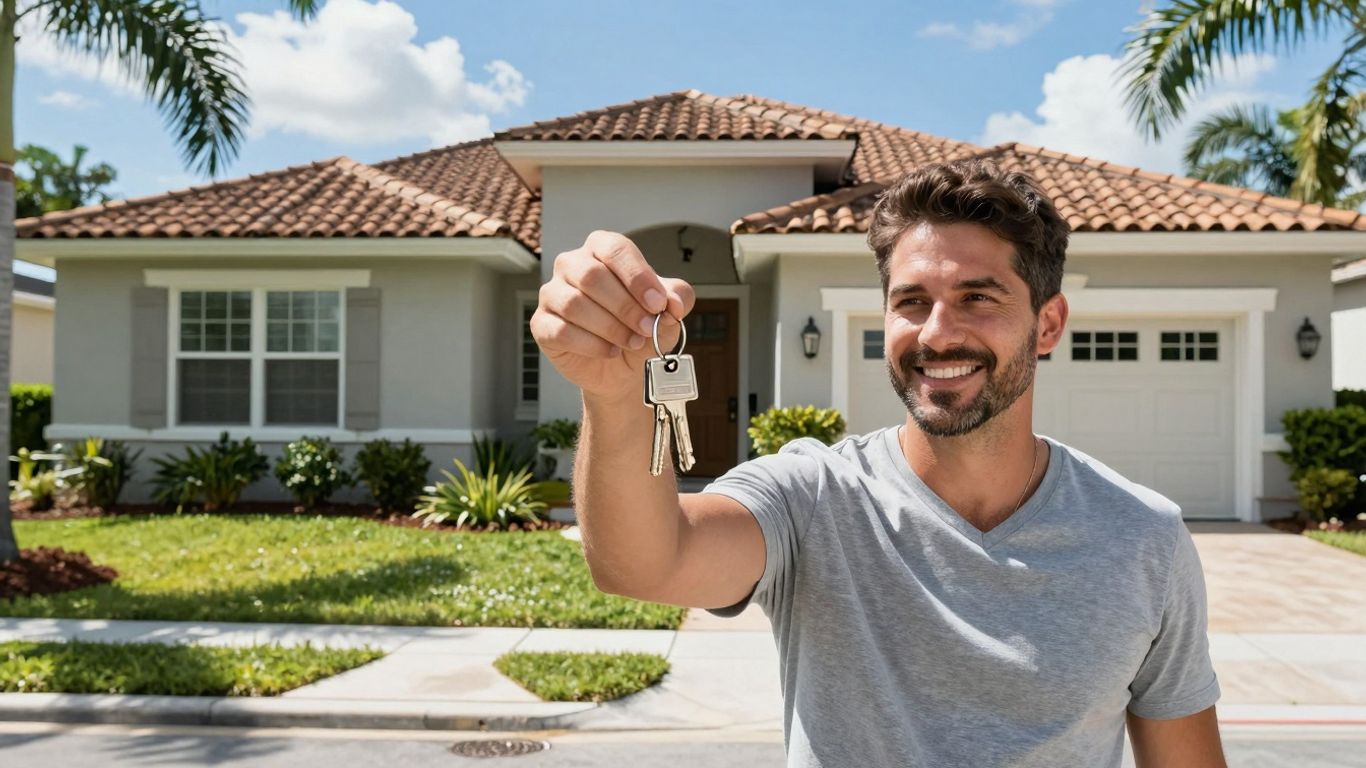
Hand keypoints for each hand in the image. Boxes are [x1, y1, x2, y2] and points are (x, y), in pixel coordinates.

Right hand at [531, 231, 695, 401]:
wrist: (621, 366)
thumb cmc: (640, 327)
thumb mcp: (667, 311)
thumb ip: (678, 298)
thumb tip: (674, 302)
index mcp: (601, 249)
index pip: (615, 249)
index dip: (637, 276)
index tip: (658, 304)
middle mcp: (572, 265)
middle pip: (592, 276)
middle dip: (625, 306)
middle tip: (646, 328)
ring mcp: (552, 293)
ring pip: (574, 304)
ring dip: (610, 327)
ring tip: (631, 342)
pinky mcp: (542, 324)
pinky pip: (561, 331)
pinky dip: (591, 345)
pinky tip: (610, 351)